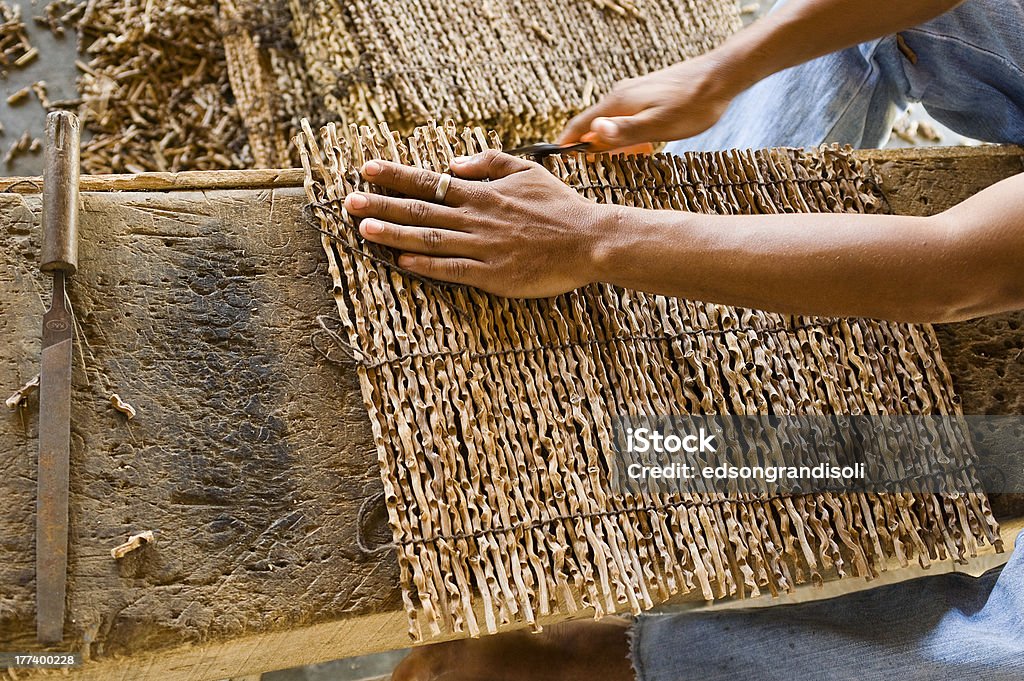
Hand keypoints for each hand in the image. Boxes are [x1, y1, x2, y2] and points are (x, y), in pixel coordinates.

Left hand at [343, 150, 610, 297]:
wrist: (590, 240)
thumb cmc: (560, 207)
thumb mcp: (526, 171)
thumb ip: (488, 163)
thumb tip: (452, 163)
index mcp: (483, 193)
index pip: (430, 181)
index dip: (395, 175)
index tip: (366, 169)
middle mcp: (477, 218)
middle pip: (421, 209)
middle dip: (382, 204)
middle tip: (349, 201)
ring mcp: (483, 247)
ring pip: (430, 238)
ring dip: (394, 232)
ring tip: (363, 227)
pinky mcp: (493, 274)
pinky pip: (452, 269)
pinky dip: (426, 264)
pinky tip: (401, 260)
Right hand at [559, 55, 738, 150]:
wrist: (722, 76)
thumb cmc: (693, 104)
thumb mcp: (658, 125)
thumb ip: (624, 131)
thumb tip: (593, 133)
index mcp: (618, 103)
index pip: (580, 124)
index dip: (567, 143)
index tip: (560, 162)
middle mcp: (621, 95)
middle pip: (595, 125)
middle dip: (593, 148)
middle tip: (596, 172)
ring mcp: (635, 93)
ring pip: (613, 122)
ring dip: (614, 143)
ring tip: (625, 162)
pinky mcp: (648, 94)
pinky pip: (628, 118)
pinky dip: (628, 135)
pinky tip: (645, 145)